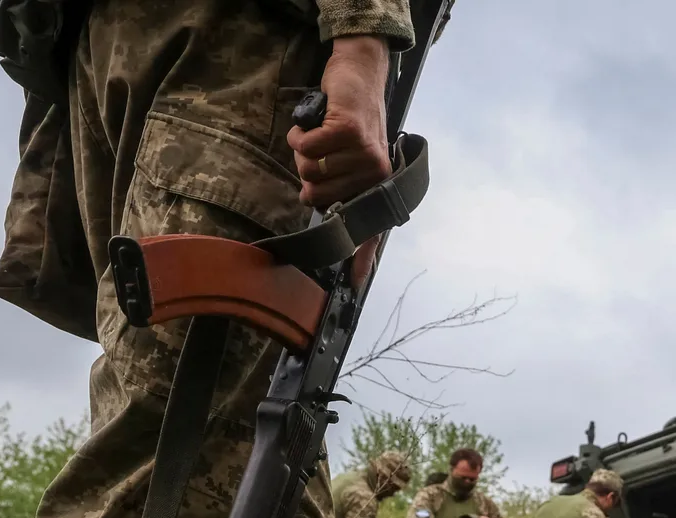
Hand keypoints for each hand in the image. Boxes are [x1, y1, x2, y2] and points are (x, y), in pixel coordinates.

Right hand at [288, 36, 391, 284]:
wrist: (360, 76)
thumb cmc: (349, 122)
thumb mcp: (350, 160)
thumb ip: (339, 190)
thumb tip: (325, 220)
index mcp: (376, 188)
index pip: (369, 230)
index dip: (360, 258)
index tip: (355, 283)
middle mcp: (375, 176)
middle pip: (315, 195)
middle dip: (307, 173)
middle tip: (322, 151)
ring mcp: (365, 153)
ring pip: (308, 169)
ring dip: (303, 149)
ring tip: (320, 135)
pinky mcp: (350, 131)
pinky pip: (306, 146)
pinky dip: (299, 134)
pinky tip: (312, 123)